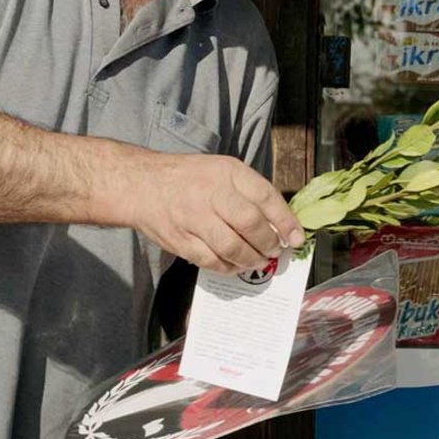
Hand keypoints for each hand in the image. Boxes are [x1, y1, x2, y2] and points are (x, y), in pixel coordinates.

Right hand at [124, 153, 304, 273]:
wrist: (141, 184)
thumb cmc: (191, 178)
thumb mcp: (224, 171)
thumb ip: (251, 194)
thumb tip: (281, 225)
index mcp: (228, 172)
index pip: (265, 197)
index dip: (286, 221)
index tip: (297, 238)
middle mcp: (211, 193)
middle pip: (250, 224)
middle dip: (268, 243)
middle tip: (274, 251)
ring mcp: (193, 217)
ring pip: (232, 247)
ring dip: (251, 259)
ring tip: (259, 261)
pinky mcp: (179, 239)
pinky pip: (210, 260)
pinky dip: (229, 267)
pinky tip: (237, 266)